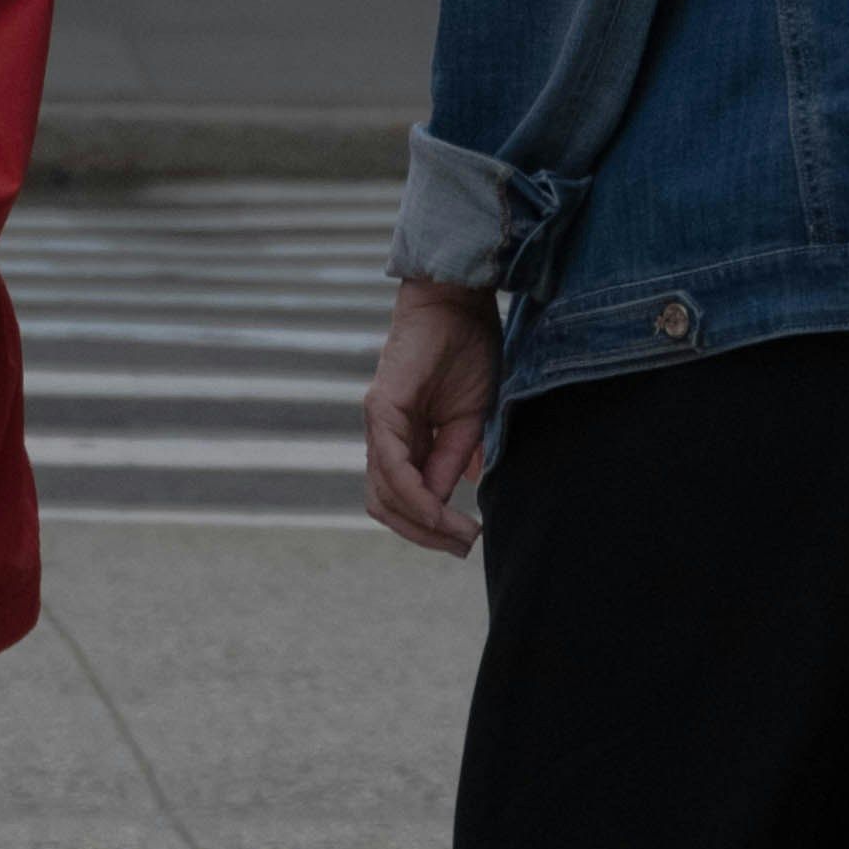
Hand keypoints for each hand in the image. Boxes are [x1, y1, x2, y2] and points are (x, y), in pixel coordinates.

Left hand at [364, 278, 500, 555]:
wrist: (458, 302)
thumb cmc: (466, 352)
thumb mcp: (470, 419)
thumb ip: (454, 459)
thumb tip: (447, 500)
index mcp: (404, 439)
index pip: (402, 498)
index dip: (433, 525)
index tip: (467, 539)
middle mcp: (383, 436)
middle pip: (386, 506)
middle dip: (424, 534)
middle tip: (461, 546)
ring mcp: (378, 424)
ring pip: (384, 494)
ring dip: (421, 522)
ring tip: (459, 533)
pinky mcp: (380, 409)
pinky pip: (391, 466)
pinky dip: (414, 495)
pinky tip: (441, 509)